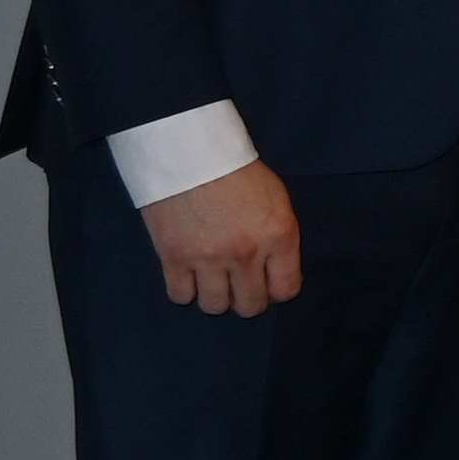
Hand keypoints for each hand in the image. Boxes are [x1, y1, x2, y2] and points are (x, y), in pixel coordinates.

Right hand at [142, 162, 301, 315]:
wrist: (189, 153)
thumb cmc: (238, 171)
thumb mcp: (276, 199)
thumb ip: (280, 237)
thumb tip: (276, 269)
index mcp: (278, 237)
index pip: (285, 290)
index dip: (277, 291)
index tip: (268, 283)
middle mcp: (246, 254)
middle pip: (249, 306)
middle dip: (247, 298)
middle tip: (239, 283)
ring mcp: (208, 259)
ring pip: (215, 306)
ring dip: (215, 296)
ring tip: (213, 279)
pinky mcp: (173, 258)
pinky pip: (180, 296)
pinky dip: (185, 290)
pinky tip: (189, 275)